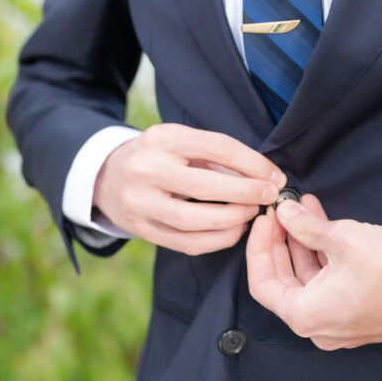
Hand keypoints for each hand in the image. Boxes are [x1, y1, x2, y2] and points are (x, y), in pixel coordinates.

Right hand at [93, 123, 286, 254]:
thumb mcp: (180, 141)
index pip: (218, 147)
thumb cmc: (159, 156)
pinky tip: (234, 231)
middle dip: (247, 193)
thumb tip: (267, 176)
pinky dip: (217, 240)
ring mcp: (139, 202)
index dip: (253, 164)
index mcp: (162, 138)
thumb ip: (218, 156)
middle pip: (207, 186)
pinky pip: (185, 242)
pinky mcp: (140, 229)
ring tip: (252, 214)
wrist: (105, 176)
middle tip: (270, 197)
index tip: (276, 176)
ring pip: (196, 220)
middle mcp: (146, 168)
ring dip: (233, 220)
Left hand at [246, 196, 381, 349]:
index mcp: (305, 315)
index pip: (261, 282)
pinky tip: (326, 226)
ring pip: (307, 281)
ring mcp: (337, 325)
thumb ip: (306, 226)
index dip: (259, 246)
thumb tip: (284, 213)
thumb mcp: (343, 238)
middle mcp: (317, 328)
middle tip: (282, 212)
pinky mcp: (355, 316)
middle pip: (283, 282)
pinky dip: (323, 258)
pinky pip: (328, 286)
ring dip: (304, 245)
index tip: (266, 219)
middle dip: (281, 242)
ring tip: (304, 208)